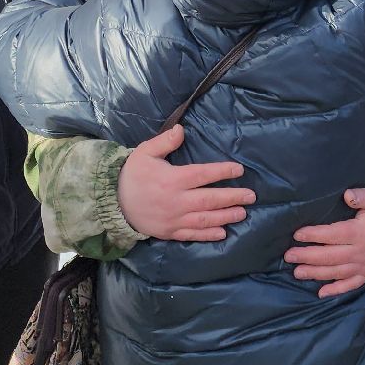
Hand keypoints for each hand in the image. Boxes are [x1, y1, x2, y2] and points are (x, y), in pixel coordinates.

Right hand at [118, 125, 254, 240]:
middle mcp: (176, 201)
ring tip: (242, 213)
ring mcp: (174, 219)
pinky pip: (192, 234)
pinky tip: (223, 233)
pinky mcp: (170, 232)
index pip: (203, 175)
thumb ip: (164, 141)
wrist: (112, 202)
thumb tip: (182, 129)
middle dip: (232, 197)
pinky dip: (208, 235)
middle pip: (209, 199)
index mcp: (172, 179)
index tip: (239, 170)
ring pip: (205, 219)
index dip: (223, 172)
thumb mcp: (144, 152)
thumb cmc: (132, 174)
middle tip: (251, 196)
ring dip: (226, 216)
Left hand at [285, 189, 364, 297]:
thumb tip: (347, 195)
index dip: (313, 235)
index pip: (332, 235)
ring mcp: (364, 265)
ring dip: (316, 273)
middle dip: (307, 256)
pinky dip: (336, 290)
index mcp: (360, 232)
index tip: (297, 235)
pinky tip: (321, 293)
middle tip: (288, 256)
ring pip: (336, 272)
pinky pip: (351, 284)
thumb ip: (362, 196)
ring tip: (297, 273)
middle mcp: (360, 251)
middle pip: (330, 256)